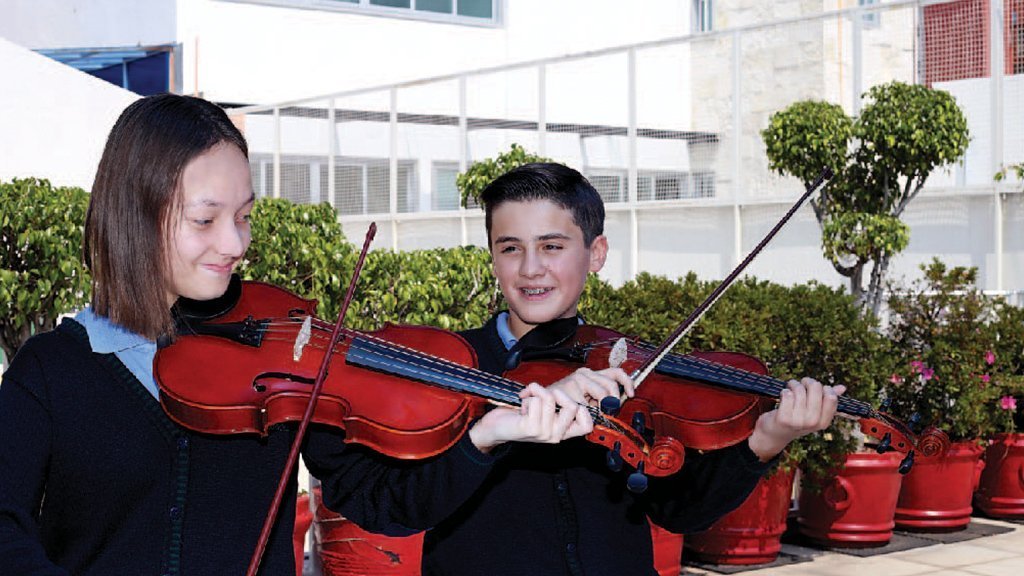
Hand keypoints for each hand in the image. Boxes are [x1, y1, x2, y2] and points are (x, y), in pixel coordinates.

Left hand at [468, 383, 592, 452]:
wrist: (495, 428)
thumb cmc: (518, 417)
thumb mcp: (543, 413)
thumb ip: (557, 406)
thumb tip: (567, 390)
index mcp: (561, 432)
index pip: (587, 425)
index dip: (582, 408)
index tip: (563, 400)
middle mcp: (555, 435)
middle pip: (573, 406)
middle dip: (556, 392)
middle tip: (541, 395)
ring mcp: (544, 433)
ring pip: (550, 398)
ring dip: (536, 392)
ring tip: (527, 401)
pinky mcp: (531, 428)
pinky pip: (536, 400)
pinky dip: (526, 396)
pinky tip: (521, 408)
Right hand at [546, 367, 634, 407]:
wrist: (538, 406)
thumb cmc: (561, 405)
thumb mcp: (586, 401)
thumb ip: (602, 400)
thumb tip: (620, 403)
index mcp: (591, 375)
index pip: (616, 372)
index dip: (627, 382)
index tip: (631, 394)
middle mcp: (584, 374)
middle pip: (611, 384)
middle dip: (613, 401)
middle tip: (607, 412)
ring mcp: (575, 380)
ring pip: (602, 394)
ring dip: (599, 409)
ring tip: (590, 414)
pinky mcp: (568, 388)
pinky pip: (586, 405)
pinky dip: (584, 414)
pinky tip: (577, 414)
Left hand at [747, 377, 845, 461]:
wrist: (774, 435)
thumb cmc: (795, 419)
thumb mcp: (813, 413)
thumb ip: (827, 401)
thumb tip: (842, 387)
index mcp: (824, 422)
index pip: (831, 397)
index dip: (823, 387)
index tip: (814, 388)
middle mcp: (813, 423)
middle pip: (816, 388)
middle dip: (807, 382)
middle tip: (800, 384)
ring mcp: (799, 421)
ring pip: (800, 389)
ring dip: (793, 384)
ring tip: (790, 388)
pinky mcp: (784, 418)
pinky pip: (787, 394)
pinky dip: (784, 391)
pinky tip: (783, 396)